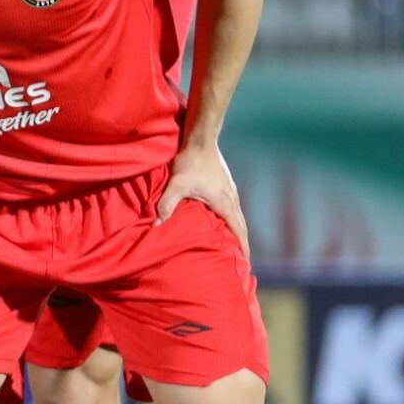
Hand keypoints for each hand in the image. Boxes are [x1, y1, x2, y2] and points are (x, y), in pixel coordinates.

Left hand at [157, 136, 249, 260]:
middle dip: (242, 243)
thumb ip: (167, 205)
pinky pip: (232, 208)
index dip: (243, 247)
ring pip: (237, 216)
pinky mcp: (225, 185)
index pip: (239, 231)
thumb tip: (157, 224)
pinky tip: (222, 222)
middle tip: (241, 260)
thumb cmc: (190, 163)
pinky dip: (231, 219)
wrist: (200, 141)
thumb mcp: (177, 185)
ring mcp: (230, 191)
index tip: (246, 263)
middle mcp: (232, 198)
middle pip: (241, 226)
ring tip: (233, 245)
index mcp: (225, 203)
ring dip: (237, 231)